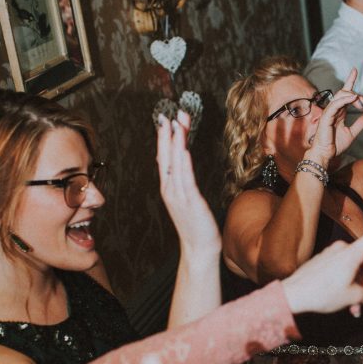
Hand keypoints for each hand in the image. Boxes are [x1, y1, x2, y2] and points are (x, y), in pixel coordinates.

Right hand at [157, 112, 220, 255]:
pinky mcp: (191, 202)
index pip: (164, 157)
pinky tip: (184, 150)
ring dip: (176, 143)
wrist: (199, 249)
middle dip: (168, 135)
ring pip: (175, 165)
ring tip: (177, 124)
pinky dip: (184, 164)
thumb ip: (184, 180)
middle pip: (166, 157)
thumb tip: (184, 162)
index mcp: (169, 187)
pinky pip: (186, 180)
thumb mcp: (187, 198)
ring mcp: (179, 196)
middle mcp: (170, 189)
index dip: (164, 138)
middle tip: (171, 114)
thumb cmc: (196, 224)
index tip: (166, 118)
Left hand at [281, 194, 362, 313]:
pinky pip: (343, 269)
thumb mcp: (353, 297)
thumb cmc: (322, 294)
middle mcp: (343, 248)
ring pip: (355, 268)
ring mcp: (333, 253)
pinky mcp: (325, 260)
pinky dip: (347, 284)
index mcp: (353, 252)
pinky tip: (343, 301)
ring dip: (357, 287)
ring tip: (353, 309)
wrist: (291, 295)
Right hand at [306, 69, 362, 161]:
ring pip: (341, 95)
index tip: (355, 70)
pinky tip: (353, 99)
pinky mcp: (326, 116)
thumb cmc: (335, 145)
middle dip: (359, 97)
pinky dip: (345, 99)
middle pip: (346, 93)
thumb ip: (359, 124)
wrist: (325, 155)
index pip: (345, 93)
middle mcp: (334, 109)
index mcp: (339, 112)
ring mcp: (329, 112)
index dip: (350, 81)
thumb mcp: (351, 134)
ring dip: (354, 97)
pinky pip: (336, 104)